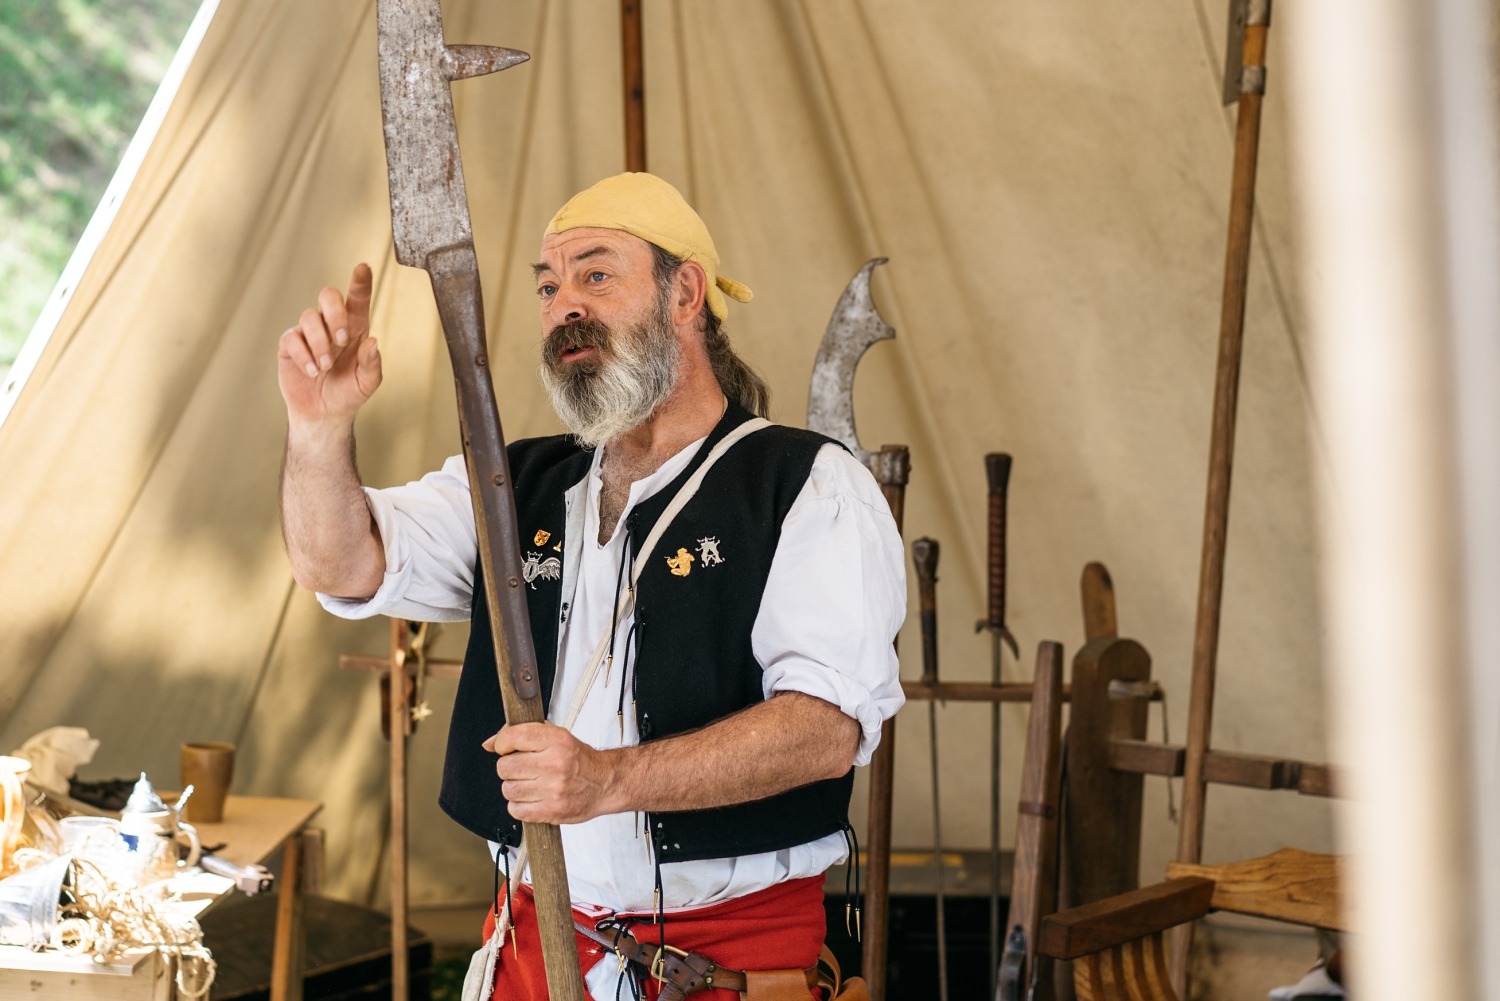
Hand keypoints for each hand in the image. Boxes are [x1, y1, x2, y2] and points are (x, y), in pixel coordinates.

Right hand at [277, 263, 382, 425]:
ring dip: (319, 343)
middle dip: (335, 313)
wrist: (324, 414)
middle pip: (328, 296)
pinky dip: (304, 355)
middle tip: (342, 340)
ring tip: (325, 368)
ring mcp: (309, 332)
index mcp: (355, 328)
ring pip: (309, 317)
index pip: (357, 299)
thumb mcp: (367, 383)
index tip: (363, 267)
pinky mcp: (290, 345)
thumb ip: (372, 364)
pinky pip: (292, 338)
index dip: (360, 282)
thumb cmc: (348, 393)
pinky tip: (312, 372)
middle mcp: (331, 324)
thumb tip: (373, 343)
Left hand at [483, 723, 614, 824]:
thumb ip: (522, 733)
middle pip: (504, 767)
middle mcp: (554, 763)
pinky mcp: (551, 811)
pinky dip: (519, 806)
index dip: (502, 743)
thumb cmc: (578, 760)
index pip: (512, 737)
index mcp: (556, 740)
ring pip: (508, 789)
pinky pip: (515, 810)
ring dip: (514, 787)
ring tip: (530, 784)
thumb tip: (490, 743)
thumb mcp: (556, 735)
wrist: (605, 783)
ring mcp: (553, 789)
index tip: (506, 748)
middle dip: (509, 768)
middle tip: (522, 768)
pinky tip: (532, 798)